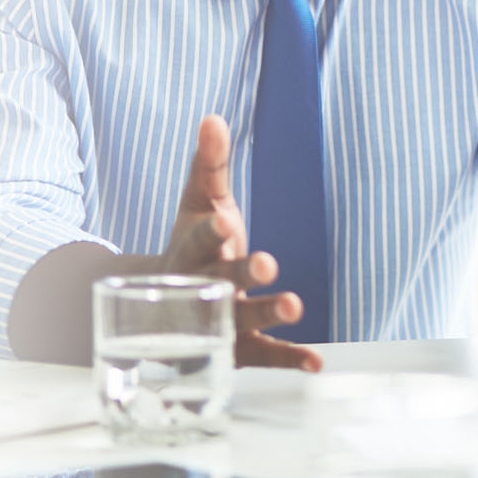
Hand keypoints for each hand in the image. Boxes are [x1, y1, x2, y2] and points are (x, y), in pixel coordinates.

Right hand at [155, 115, 321, 370]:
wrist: (161, 311)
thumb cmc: (190, 247)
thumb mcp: (196, 204)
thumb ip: (208, 165)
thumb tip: (214, 117)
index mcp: (190, 251)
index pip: (198, 240)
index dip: (210, 233)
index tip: (226, 223)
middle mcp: (200, 290)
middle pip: (219, 281)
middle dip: (241, 274)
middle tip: (267, 263)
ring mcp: (216, 324)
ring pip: (240, 322)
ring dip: (266, 314)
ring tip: (294, 305)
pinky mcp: (236, 351)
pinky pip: (262, 357)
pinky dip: (287, 359)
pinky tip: (315, 360)